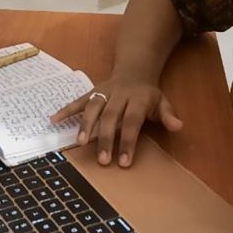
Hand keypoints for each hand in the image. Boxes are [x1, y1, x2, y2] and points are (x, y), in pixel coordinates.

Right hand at [50, 76, 182, 167]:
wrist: (134, 69)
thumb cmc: (148, 93)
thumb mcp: (162, 102)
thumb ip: (168, 115)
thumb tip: (178, 126)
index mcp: (137, 98)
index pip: (132, 122)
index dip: (128, 141)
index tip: (123, 162)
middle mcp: (119, 94)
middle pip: (110, 117)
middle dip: (106, 139)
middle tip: (102, 160)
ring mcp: (103, 92)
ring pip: (93, 107)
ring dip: (85, 125)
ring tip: (80, 143)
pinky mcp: (92, 91)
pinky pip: (78, 100)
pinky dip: (66, 109)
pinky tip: (53, 120)